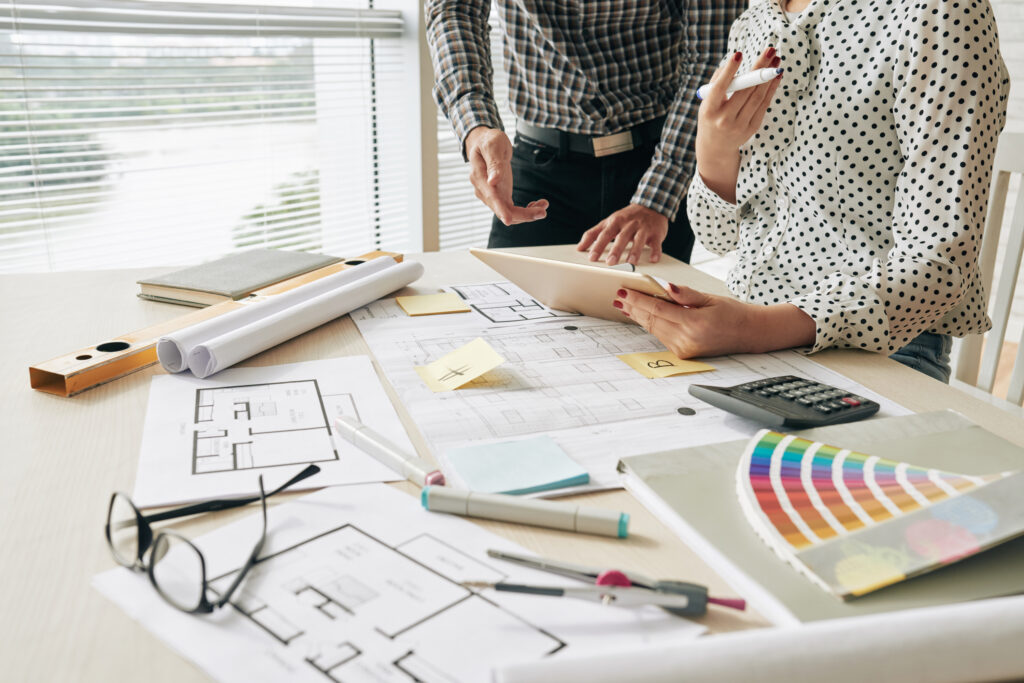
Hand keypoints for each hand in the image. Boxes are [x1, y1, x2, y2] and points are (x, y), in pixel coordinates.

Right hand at [465, 127, 547, 224]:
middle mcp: (483, 190)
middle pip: (502, 209)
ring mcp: (491, 195)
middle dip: (523, 214)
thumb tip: (492, 181)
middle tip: (543, 211)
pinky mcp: (499, 196)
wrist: (485, 143)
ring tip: (544, 206)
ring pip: (509, 213)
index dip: (500, 209)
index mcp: (479, 177)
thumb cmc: (488, 141)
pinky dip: (525, 210)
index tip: (509, 220)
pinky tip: (537, 204)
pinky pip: (512, 209)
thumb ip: (493, 164)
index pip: (491, 196)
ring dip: (527, 214)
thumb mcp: (492, 146)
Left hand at [576, 204, 668, 265]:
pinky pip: (656, 242)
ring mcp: (643, 228)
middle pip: (622, 237)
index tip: (592, 257)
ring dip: (635, 251)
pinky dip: (656, 251)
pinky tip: (653, 259)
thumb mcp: (609, 222)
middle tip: (610, 263)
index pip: (605, 234)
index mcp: (616, 221)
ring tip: (631, 263)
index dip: (598, 246)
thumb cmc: (627, 217)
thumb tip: (579, 247)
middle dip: (616, 250)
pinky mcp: (656, 233)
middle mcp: (629, 224)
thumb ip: (594, 233)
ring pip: (639, 239)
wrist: (651, 205)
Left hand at [614, 284, 814, 357]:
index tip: (624, 291)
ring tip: (624, 305)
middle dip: (633, 307)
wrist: (749, 334)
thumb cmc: (733, 314)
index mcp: (694, 324)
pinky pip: (662, 335)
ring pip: (654, 329)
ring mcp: (684, 349)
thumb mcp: (710, 298)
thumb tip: (666, 287)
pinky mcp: (684, 353)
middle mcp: (687, 340)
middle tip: (619, 296)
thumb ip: (686, 294)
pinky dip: (650, 324)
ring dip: (638, 316)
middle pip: (651, 321)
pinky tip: (641, 316)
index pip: (657, 310)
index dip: (638, 300)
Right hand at [695, 47, 782, 202]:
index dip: (729, 71)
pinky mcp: (751, 128)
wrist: (715, 147)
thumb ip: (717, 82)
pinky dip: (771, 89)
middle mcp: (724, 120)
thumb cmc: (710, 117)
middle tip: (770, 50)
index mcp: (709, 111)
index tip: (738, 54)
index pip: (720, 88)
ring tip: (776, 59)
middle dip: (759, 68)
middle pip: (745, 90)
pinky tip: (776, 77)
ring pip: (757, 97)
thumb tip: (733, 62)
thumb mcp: (707, 102)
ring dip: (769, 76)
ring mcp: (739, 126)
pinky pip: (763, 105)